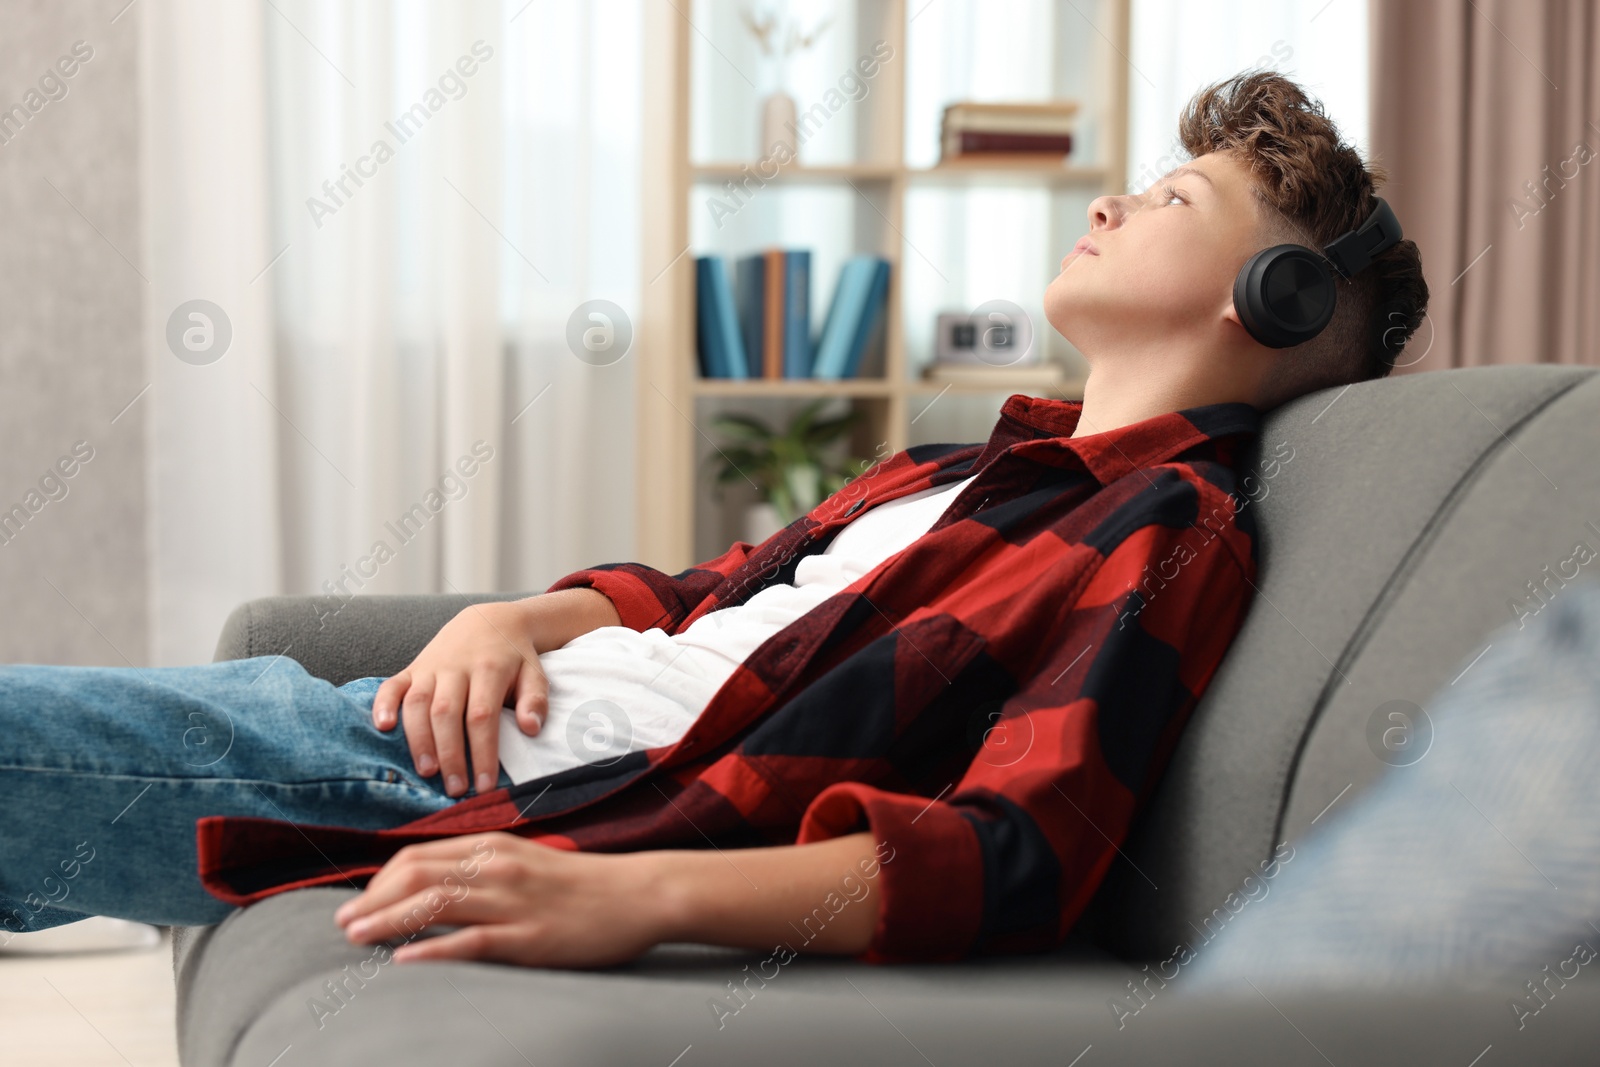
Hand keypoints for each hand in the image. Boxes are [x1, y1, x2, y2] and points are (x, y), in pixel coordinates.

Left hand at [333, 832, 670, 967]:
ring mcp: (512, 901)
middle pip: (416, 875)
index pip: (418, 857)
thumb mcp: (526, 864)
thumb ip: (483, 872)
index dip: (379, 881)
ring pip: (435, 903)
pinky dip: (432, 948)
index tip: (359, 904)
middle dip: (372, 900)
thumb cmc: (582, 886)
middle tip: (343, 924)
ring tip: (356, 939)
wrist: (639, 894)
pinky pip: (471, 940)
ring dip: (387, 921)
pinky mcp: (528, 936)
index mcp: (493, 847)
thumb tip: (435, 890)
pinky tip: (405, 960)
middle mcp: (497, 867)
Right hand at [373, 601, 547, 797]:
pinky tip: (383, 727)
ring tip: (427, 772)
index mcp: (488, 669)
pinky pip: (392, 685)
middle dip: (450, 753)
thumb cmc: (514, 656)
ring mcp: (430, 667)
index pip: (482, 716)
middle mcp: (456, 668)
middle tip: (455, 789)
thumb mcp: (534, 672)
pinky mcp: (412, 668)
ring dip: (418, 739)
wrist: (489, 619)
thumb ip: (536, 699)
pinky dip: (383, 704)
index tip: (485, 785)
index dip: (482, 751)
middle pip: (446, 713)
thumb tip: (531, 729)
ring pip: (417, 703)